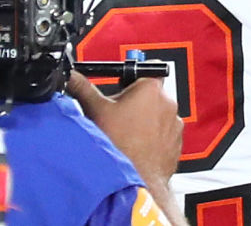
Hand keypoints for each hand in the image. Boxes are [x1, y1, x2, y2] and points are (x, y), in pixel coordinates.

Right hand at [67, 70, 182, 183]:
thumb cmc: (119, 146)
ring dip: (146, 120)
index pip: (146, 70)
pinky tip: (137, 146)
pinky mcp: (177, 143)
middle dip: (136, 102)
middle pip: (151, 95)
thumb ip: (83, 88)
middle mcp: (168, 103)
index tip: (122, 88)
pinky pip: (165, 134)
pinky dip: (154, 138)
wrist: (134, 180)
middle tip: (119, 115)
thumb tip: (73, 77)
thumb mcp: (95, 111)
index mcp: (151, 89)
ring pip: (159, 115)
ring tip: (126, 133)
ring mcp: (175, 125)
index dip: (131, 80)